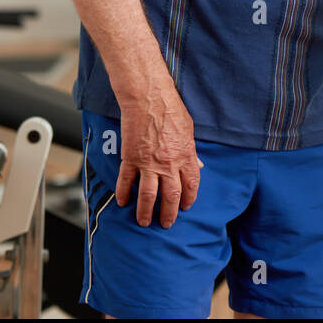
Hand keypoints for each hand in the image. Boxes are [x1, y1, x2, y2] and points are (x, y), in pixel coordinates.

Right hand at [115, 86, 202, 227]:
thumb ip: (192, 151)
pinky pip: (126, 181)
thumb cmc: (170, 109)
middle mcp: (168, 164)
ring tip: (144, 222)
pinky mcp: (130, 158)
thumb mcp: (189, 130)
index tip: (185, 207)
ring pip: (148, 195)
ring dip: (145, 211)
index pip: (190, 185)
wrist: (148, 99)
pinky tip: (123, 202)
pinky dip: (123, 193)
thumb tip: (199, 165)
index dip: (188, 199)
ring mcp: (148, 163)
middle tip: (165, 224)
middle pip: (170, 196)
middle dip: (168, 213)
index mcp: (186, 156)